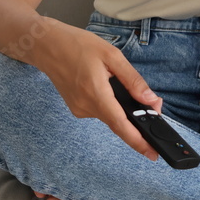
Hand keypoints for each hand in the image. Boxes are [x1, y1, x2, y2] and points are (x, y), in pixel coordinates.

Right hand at [40, 22, 163, 161]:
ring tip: (129, 88)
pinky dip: (110, 104)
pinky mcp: (76, 107)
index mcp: (97, 94)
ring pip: (109, 115)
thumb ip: (132, 80)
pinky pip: (100, 110)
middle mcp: (86, 107)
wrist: (46, 45)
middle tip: (153, 105)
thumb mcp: (111, 56)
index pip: (121, 126)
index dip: (139, 142)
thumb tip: (149, 100)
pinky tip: (108, 86)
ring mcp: (79, 109)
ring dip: (122, 108)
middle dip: (137, 119)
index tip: (153, 154)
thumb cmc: (77, 45)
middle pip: (118, 122)